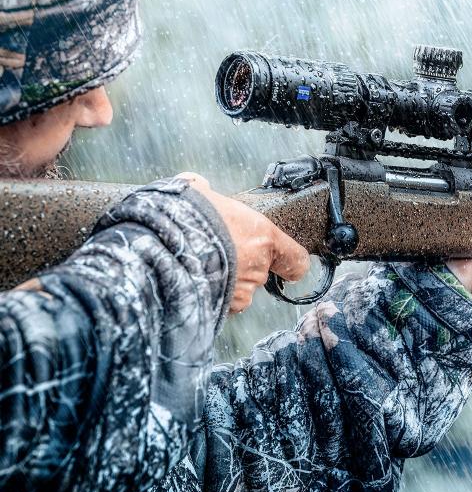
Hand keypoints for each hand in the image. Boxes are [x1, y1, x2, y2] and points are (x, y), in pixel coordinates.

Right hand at [178, 173, 309, 313]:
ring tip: (199, 269)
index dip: (290, 264)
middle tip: (216, 254)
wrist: (155, 246)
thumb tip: (196, 183)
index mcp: (263, 236)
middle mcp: (258, 266)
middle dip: (242, 267)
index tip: (284, 265)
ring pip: (239, 291)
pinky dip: (210, 298)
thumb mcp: (197, 192)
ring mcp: (241, 290)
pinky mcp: (220, 307)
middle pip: (260, 273)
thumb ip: (206, 191)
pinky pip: (220, 305)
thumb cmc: (181, 216)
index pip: (296, 260)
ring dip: (226, 283)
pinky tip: (192, 283)